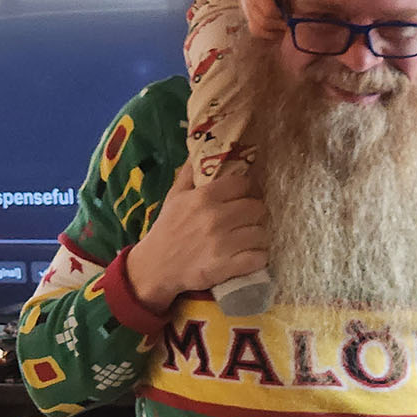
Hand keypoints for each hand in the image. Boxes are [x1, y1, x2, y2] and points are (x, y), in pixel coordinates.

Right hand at [126, 162, 267, 311]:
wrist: (155, 267)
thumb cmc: (167, 229)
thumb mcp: (174, 196)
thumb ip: (190, 172)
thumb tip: (200, 149)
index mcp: (204, 197)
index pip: (244, 184)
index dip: (248, 189)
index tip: (245, 196)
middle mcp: (215, 218)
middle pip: (257, 207)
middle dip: (254, 213)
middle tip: (246, 219)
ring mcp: (222, 243)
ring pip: (261, 233)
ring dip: (257, 236)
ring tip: (247, 238)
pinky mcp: (226, 266)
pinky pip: (259, 257)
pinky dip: (257, 258)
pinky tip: (249, 256)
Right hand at [209, 0, 282, 39]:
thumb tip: (291, 7)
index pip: (268, 10)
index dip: (280, 15)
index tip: (288, 15)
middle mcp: (250, 5)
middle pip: (264, 22)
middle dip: (278, 26)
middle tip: (289, 24)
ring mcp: (247, 13)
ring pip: (258, 30)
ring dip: (272, 33)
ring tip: (283, 30)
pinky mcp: (248, 19)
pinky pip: (255, 31)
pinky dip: (266, 35)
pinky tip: (275, 31)